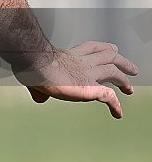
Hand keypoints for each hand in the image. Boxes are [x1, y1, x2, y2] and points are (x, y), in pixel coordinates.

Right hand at [20, 41, 138, 118]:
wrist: (34, 63)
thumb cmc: (29, 64)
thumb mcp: (32, 73)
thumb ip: (38, 88)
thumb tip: (39, 98)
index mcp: (69, 55)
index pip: (91, 47)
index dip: (104, 48)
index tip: (112, 50)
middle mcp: (82, 62)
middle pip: (108, 56)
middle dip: (122, 62)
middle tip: (131, 69)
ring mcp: (87, 74)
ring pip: (113, 72)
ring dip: (124, 80)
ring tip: (130, 89)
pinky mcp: (90, 88)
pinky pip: (108, 96)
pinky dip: (116, 105)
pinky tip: (118, 113)